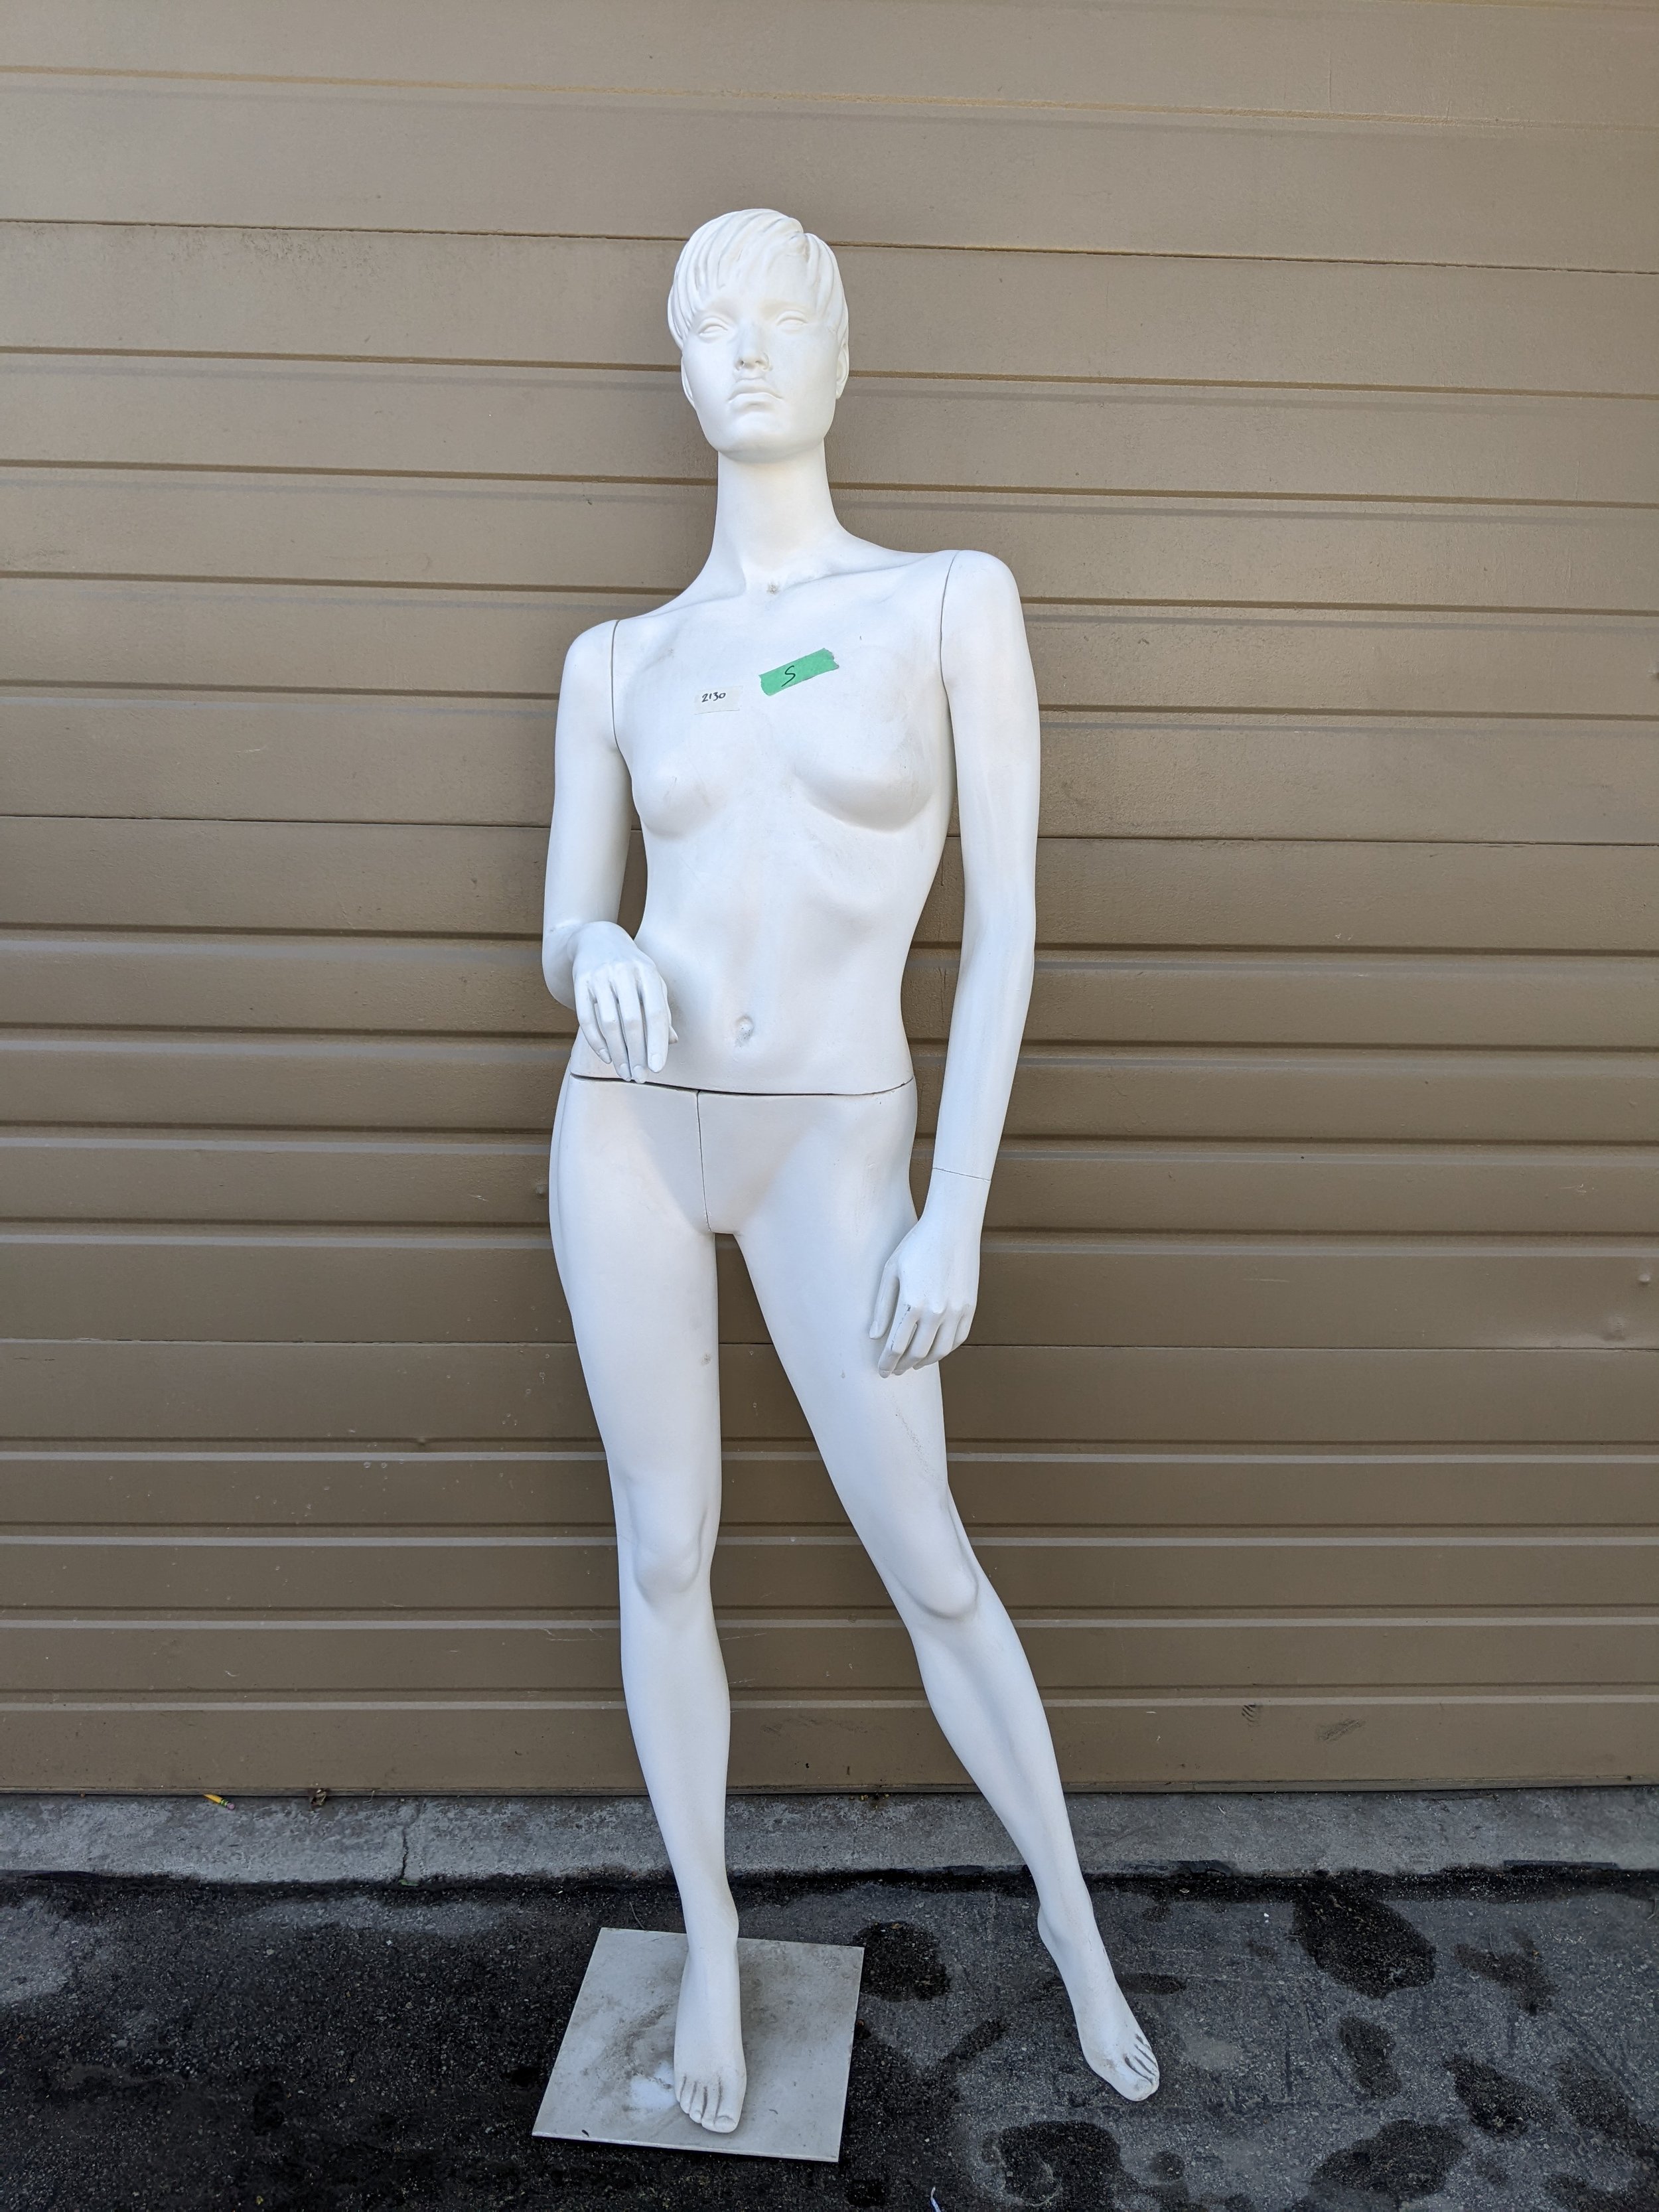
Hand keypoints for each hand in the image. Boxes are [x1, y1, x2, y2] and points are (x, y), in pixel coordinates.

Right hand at [570, 922, 673, 1081]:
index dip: (657, 1042)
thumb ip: (661, 1010)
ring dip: (618, 1052)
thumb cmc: (631, 968)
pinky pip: (586, 1018)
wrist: (596, 939)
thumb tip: (671, 1042)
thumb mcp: (651, 983)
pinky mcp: (580, 981)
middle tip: (640, 1077)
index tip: (658, 1068)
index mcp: (647, 972)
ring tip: (625, 1072)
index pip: (656, 1013)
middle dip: (636, 1054)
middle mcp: (623, 972)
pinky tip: (607, 1057)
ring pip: (609, 1023)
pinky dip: (596, 1041)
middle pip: (632, 1021)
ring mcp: (599, 976)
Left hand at [869, 1172, 987, 1377]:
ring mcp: (956, 1310)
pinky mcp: (969, 1306)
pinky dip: (946, 1349)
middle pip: (917, 1352)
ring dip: (925, 1362)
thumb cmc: (916, 1244)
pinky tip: (935, 1350)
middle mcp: (936, 1311)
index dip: (887, 1362)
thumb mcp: (890, 1270)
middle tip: (895, 1371)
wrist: (952, 1226)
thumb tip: (873, 1336)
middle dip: (903, 1365)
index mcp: (912, 1302)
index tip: (881, 1370)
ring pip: (940, 1350)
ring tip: (913, 1364)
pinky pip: (958, 1338)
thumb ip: (882, 1306)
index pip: (896, 1346)